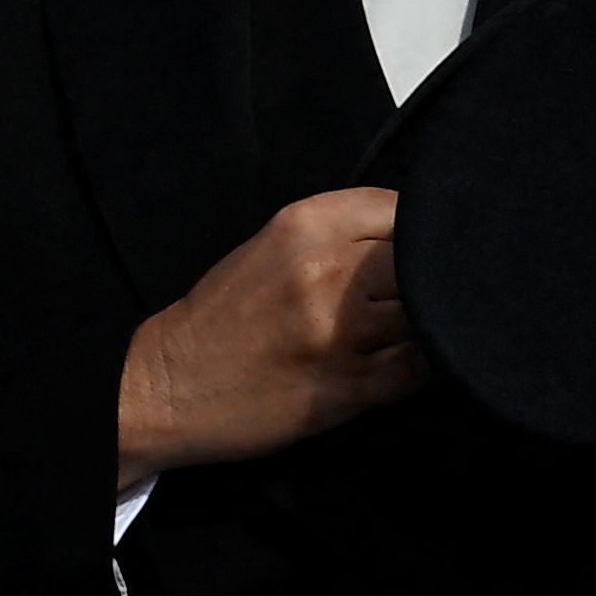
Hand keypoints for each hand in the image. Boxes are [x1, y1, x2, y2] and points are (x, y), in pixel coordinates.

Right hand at [115, 189, 420, 489]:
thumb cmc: (221, 317)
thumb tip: (412, 236)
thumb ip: (337, 234)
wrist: (168, 387)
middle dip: (427, 277)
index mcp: (304, 226)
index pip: (399, 207)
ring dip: (427, 324)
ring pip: (427, 314)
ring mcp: (340, 332)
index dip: (415, 231)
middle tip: (416, 295)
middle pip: (422, 259)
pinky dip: (422, 367)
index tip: (410, 250)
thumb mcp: (270, 247)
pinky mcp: (348, 387)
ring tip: (412, 331)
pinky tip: (403, 364)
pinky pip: (417, 370)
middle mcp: (327, 271)